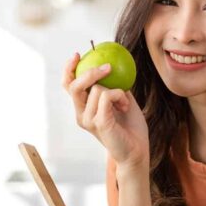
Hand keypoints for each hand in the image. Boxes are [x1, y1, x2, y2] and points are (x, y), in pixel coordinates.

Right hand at [63, 52, 148, 168]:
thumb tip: (111, 62)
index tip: (78, 54)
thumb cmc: (130, 126)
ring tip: (124, 103)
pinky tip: (124, 106)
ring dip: (116, 90)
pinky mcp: (99, 123)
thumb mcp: (121, 99)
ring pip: (96, 89)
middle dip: (90, 73)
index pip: (68, 85)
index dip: (69, 69)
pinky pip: (106, 96)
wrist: (137, 150)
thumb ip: (114, 84)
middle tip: (108, 67)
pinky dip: (119, 96)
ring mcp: (88, 120)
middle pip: (74, 86)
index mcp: (83, 108)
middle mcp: (81, 114)